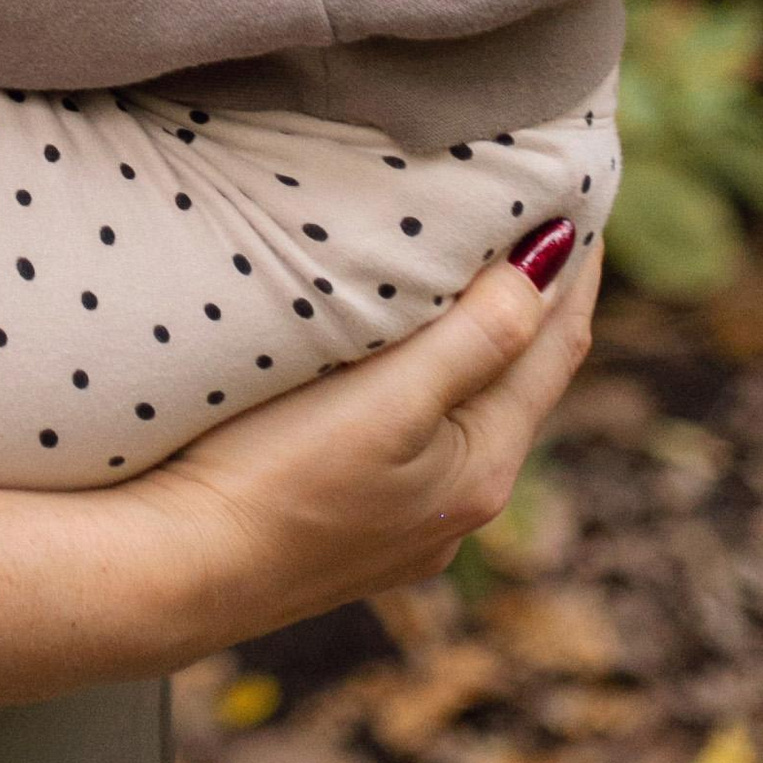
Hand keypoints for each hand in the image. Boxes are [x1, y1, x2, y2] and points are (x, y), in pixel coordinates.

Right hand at [118, 242, 600, 666]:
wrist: (179, 572)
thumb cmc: (275, 479)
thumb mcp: (387, 403)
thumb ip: (472, 339)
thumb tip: (550, 263)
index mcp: (483, 466)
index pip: (556, 346)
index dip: (575, 268)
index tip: (583, 189)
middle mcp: (460, 500)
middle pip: (520, 377)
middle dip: (536, 298)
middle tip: (538, 212)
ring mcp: (408, 517)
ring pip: (469, 404)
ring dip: (483, 337)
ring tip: (478, 268)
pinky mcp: (356, 519)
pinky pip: (421, 430)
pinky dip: (434, 375)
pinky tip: (401, 359)